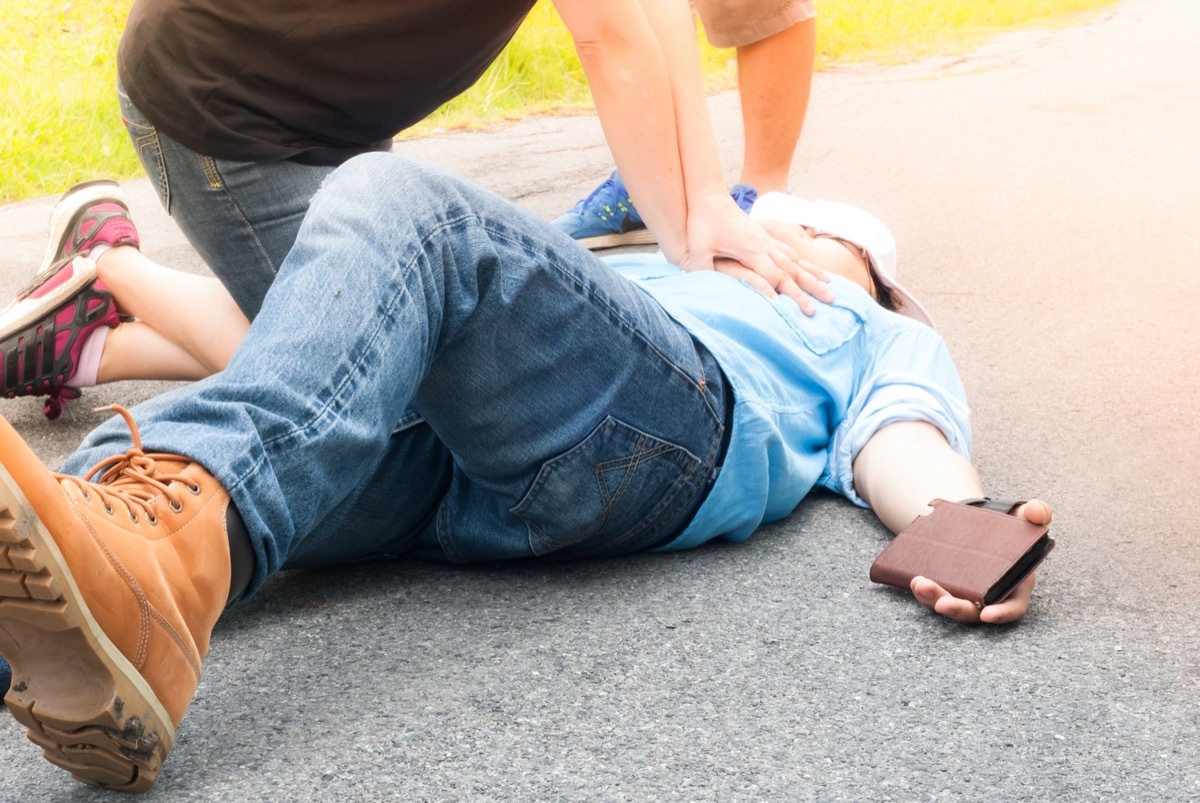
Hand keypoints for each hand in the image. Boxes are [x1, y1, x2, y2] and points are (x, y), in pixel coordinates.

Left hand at [675, 191, 833, 314]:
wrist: (709, 198)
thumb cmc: (702, 224)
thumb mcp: (698, 250)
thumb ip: (704, 271)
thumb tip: (707, 292)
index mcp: (750, 250)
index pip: (771, 275)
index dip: (776, 293)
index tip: (783, 310)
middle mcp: (764, 245)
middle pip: (791, 271)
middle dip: (808, 290)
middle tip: (824, 305)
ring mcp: (768, 241)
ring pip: (796, 262)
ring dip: (814, 277)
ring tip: (831, 290)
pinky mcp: (767, 238)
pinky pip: (791, 252)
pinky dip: (805, 264)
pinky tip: (816, 272)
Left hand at [909, 499, 1052, 623]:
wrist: (978, 519)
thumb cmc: (1007, 524)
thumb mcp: (1024, 515)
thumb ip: (1037, 512)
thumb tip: (1036, 512)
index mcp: (1015, 585)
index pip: (1012, 608)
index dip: (1002, 614)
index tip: (987, 615)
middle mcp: (989, 596)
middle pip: (973, 611)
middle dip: (957, 609)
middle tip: (942, 604)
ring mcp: (966, 593)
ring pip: (949, 605)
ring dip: (932, 600)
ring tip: (919, 584)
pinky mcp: (946, 587)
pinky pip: (933, 595)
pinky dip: (923, 591)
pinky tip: (912, 579)